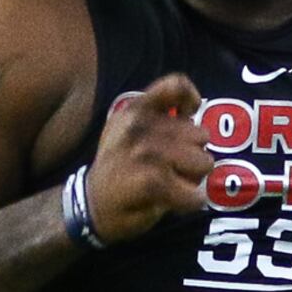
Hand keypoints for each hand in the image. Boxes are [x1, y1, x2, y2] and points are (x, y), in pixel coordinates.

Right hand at [85, 72, 214, 242]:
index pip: (176, 86)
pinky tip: (176, 201)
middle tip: (173, 168)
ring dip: (193, 177)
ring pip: (202, 162)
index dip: (192, 99)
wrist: (90, 206)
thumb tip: (192, 113)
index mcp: (135, 109)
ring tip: (172, 183)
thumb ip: (156, 116)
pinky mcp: (152, 180)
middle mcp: (140, 125)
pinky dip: (191, 201)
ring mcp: (146, 152)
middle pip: (200, 134)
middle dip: (194, 153)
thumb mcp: (126, 130)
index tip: (190, 115)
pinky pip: (194, 192)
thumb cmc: (117, 168)